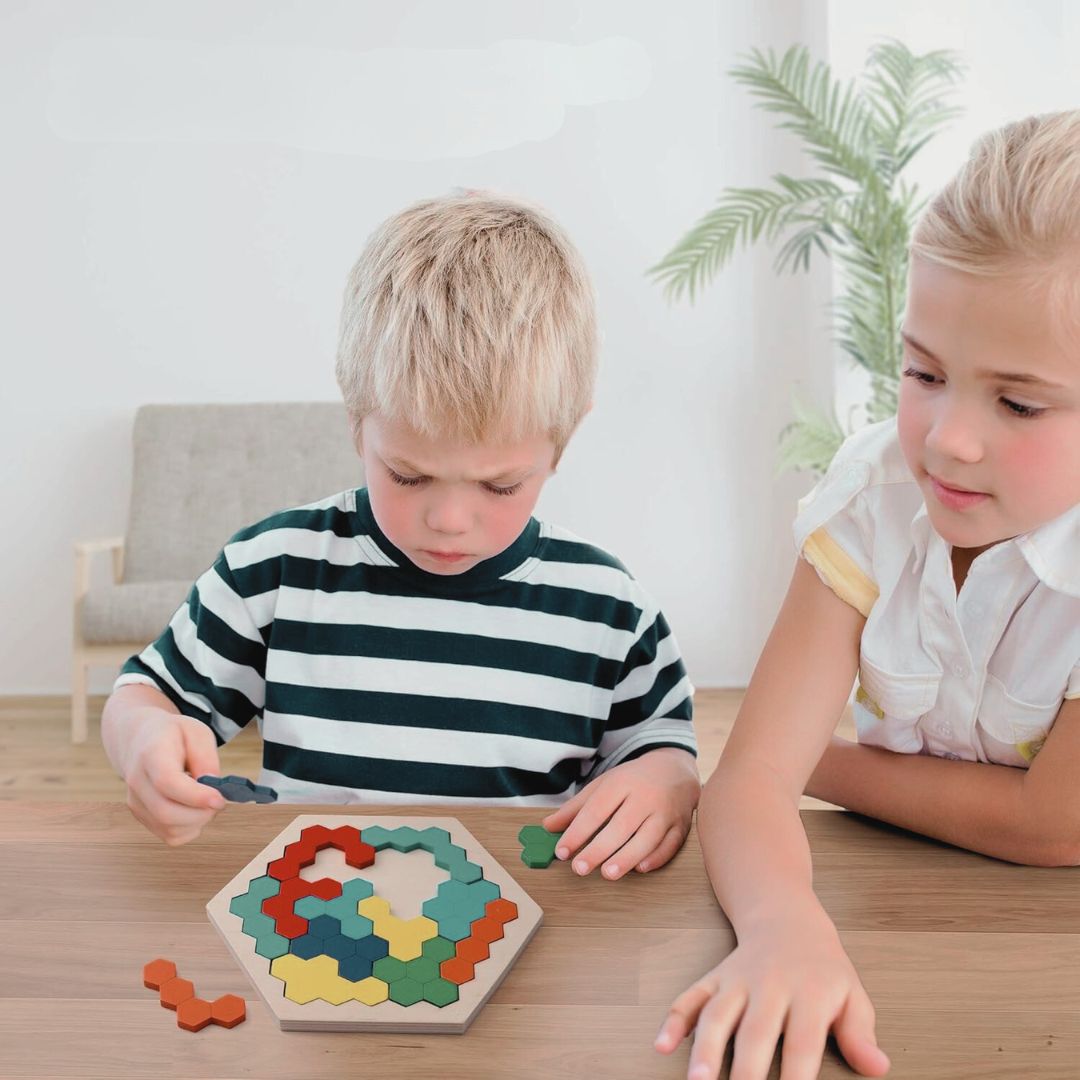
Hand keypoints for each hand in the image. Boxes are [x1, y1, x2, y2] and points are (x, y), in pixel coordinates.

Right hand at [121, 708, 225, 845]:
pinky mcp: (141, 816)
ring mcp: (136, 802)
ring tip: (207, 801)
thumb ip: (207, 760)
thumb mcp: (197, 733)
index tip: (220, 799)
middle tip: (219, 800)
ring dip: (198, 822)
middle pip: (166, 812)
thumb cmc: (173, 736)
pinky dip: (190, 829)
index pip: (167, 782)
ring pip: (169, 830)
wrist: (140, 740)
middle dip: (202, 813)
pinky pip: (170, 836)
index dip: (196, 796)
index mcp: (151, 754)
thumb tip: (214, 789)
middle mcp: (137, 781)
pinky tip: (194, 809)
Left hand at [541, 748, 699, 878]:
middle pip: (621, 826)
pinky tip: (640, 869)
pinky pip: (670, 845)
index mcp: (622, 783)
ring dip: (628, 857)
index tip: (561, 851)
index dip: (578, 831)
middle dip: (599, 849)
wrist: (674, 769)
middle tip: (579, 868)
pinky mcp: (681, 826)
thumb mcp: (603, 785)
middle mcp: (645, 797)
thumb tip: (548, 827)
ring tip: (607, 873)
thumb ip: (576, 807)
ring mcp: (665, 812)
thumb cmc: (632, 781)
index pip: (596, 810)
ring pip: (648, 837)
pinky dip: (656, 858)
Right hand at [655, 911, 889, 1079]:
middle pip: (756, 1033)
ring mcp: (738, 980)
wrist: (787, 917)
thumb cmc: (824, 969)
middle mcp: (771, 986)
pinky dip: (675, 1020)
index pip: (803, 1046)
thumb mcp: (852, 994)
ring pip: (718, 1015)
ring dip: (705, 1049)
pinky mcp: (715, 977)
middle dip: (746, 1074)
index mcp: (810, 994)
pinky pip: (691, 996)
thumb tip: (878, 1068)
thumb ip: (861, 1033)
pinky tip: (662, 1045)